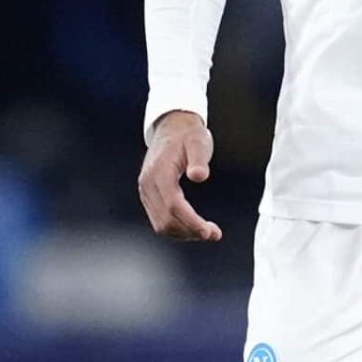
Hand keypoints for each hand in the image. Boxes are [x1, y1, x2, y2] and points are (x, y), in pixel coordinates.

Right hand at [137, 111, 222, 241]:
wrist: (171, 127)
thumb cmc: (188, 134)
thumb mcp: (198, 141)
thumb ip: (199, 158)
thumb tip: (199, 176)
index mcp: (159, 171)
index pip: (173, 205)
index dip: (191, 222)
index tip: (209, 232)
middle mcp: (148, 184)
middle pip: (165, 220)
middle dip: (190, 231)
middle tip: (214, 233)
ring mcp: (146, 191)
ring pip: (161, 224)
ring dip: (184, 233)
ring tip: (207, 231)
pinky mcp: (149, 196)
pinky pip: (159, 219)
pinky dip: (176, 228)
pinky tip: (193, 226)